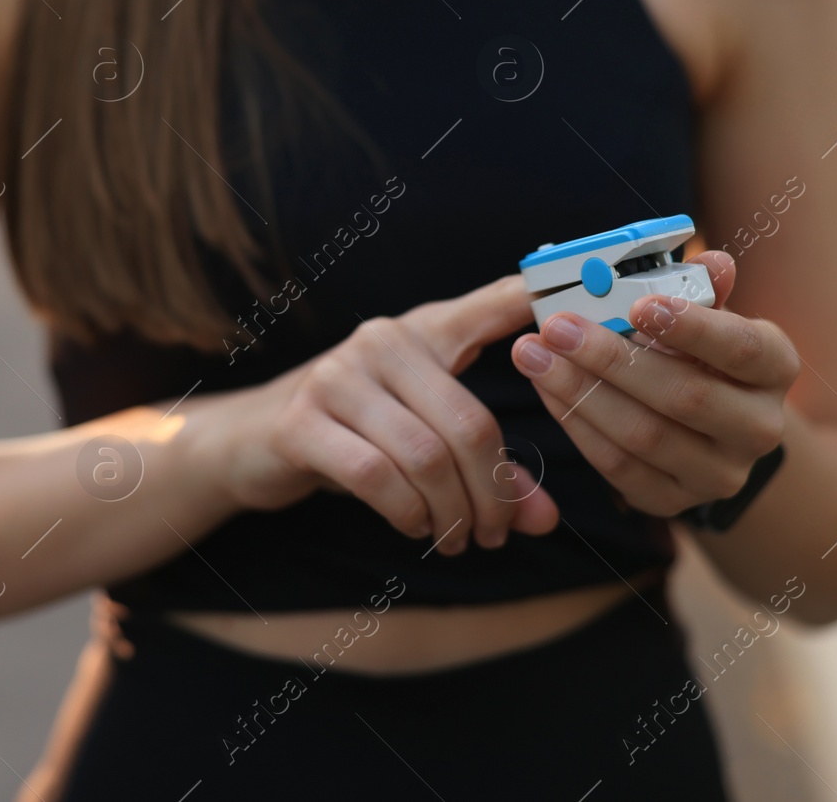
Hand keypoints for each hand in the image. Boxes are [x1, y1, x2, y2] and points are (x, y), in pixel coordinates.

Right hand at [198, 276, 559, 554]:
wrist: (250, 443)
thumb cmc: (356, 434)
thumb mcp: (423, 441)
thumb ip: (489, 472)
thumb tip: (543, 520)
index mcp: (424, 331)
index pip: (490, 304)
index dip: (536, 300)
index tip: (586, 295)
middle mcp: (383, 341)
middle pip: (469, 423)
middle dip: (492, 494)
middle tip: (497, 535)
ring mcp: (338, 377)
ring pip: (426, 456)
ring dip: (451, 515)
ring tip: (458, 541)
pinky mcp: (302, 421)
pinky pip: (376, 476)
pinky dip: (407, 514)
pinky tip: (414, 528)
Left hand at [508, 251, 796, 515]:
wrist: (712, 432)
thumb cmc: (703, 355)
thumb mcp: (710, 317)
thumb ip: (703, 290)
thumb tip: (712, 261)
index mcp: (776, 369)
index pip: (743, 349)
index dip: (693, 327)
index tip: (640, 303)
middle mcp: (759, 428)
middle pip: (685, 397)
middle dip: (611, 359)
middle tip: (557, 326)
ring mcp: (718, 474)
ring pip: (643, 436)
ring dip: (579, 391)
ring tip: (534, 354)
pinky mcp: (672, 501)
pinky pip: (616, 467)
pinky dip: (576, 424)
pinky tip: (545, 388)